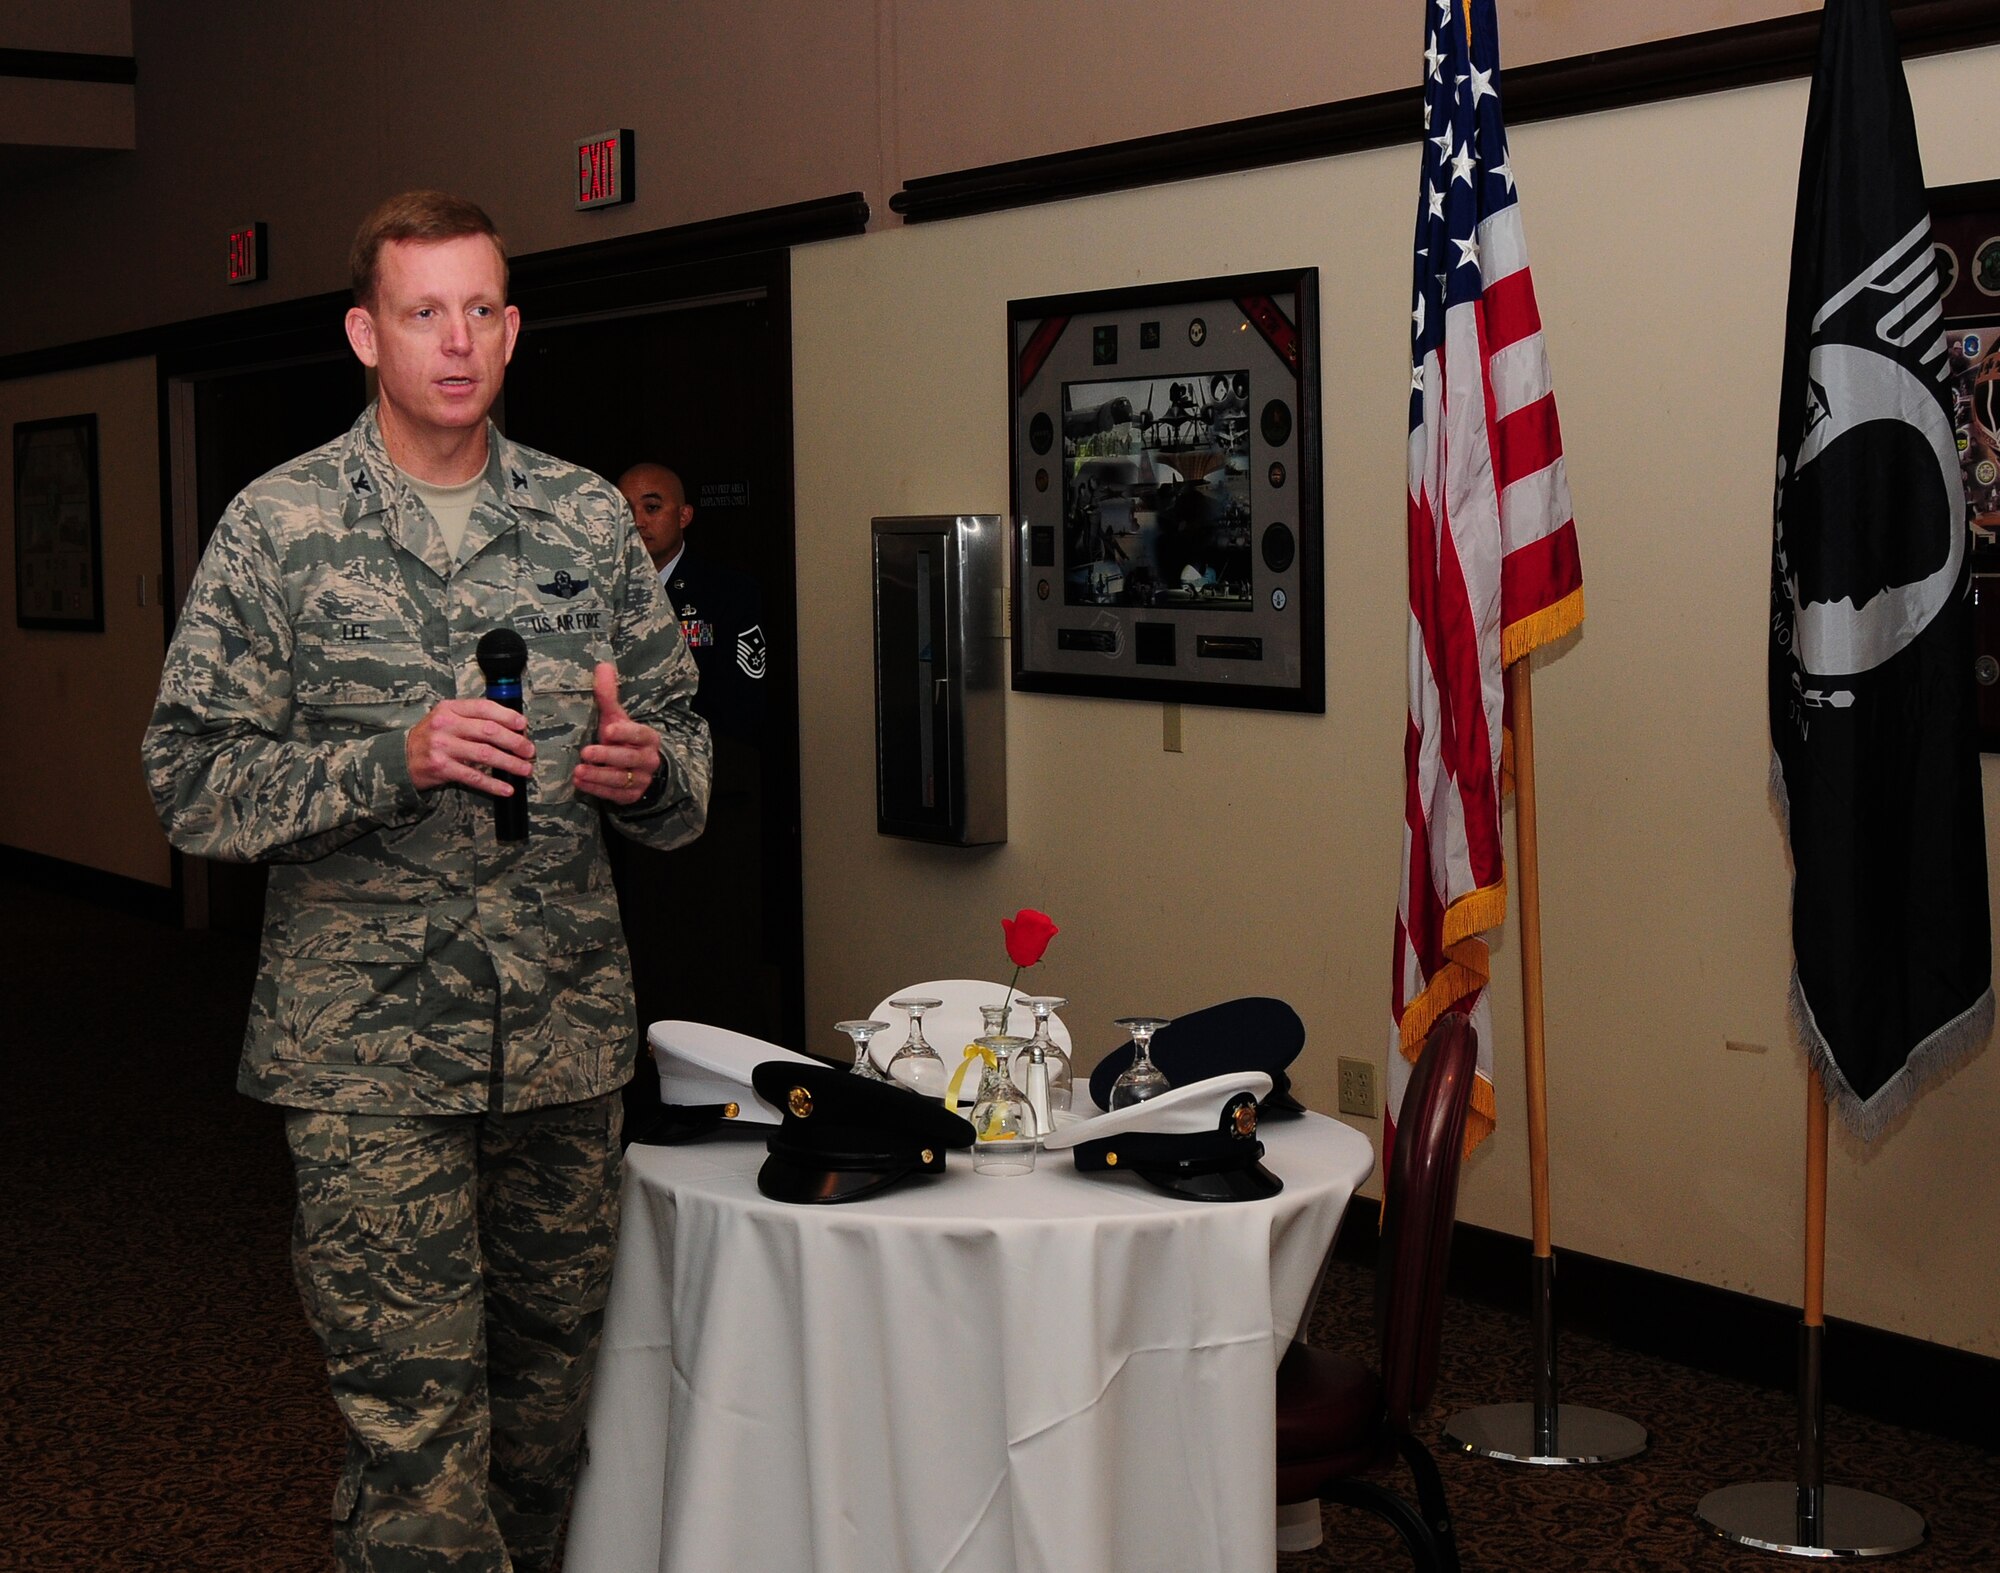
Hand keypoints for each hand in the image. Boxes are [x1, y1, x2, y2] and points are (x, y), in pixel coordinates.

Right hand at [406, 698, 534, 794]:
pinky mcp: (441, 768)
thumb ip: (472, 718)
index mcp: (449, 708)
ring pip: (485, 754)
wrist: (400, 758)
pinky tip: (506, 788)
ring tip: (525, 769)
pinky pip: (473, 776)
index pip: (484, 707)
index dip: (507, 715)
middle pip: (489, 731)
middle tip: (529, 750)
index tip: (523, 725)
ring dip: (510, 763)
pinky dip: (493, 784)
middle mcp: (445, 725)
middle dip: (514, 741)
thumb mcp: (446, 718)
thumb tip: (510, 726)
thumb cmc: (431, 737)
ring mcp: (442, 747)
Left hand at [575, 662, 660, 805]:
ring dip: (598, 776)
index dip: (626, 734)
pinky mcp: (630, 796)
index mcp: (647, 738)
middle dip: (607, 756)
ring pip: (620, 779)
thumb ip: (609, 696)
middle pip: (629, 759)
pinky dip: (597, 789)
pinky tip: (580, 783)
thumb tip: (602, 666)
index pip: (640, 735)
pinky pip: (614, 794)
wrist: (641, 771)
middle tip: (586, 753)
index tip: (608, 731)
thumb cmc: (624, 739)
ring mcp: (640, 780)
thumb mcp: (617, 718)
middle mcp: (648, 760)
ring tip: (578, 772)